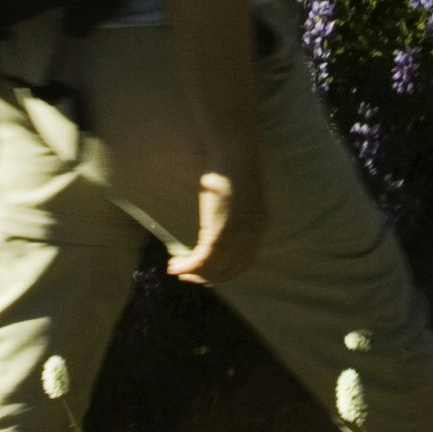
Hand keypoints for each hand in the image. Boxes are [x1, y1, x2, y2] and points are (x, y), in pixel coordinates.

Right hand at [171, 167, 253, 286]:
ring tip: (175, 269)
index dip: (223, 272)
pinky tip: (173, 264)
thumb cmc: (233, 166)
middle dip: (205, 276)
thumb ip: (235, 211)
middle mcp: (250, 238)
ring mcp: (236, 238)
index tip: (205, 272)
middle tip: (187, 275)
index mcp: (258, 228)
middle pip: (227, 270)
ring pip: (212, 268)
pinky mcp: (219, 234)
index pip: (242, 264)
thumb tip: (220, 218)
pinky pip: (201, 260)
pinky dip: (186, 266)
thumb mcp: (239, 195)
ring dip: (192, 273)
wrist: (234, 155)